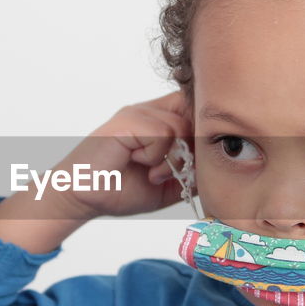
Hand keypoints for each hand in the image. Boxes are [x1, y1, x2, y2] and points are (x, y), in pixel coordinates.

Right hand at [49, 90, 196, 219]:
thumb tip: (222, 164)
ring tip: (154, 173)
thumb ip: (193, 171)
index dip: (203, 129)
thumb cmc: (120, 189)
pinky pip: (161, 133)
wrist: (83, 197)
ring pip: (179, 125)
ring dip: (172, 157)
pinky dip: (155, 156)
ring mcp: (136, 113)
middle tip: (175, 171)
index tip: (196, 158)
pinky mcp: (126, 121)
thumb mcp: (168, 183)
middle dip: (193, 146)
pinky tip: (140, 165)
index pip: (194, 108)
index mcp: (159, 120)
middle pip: (193, 111)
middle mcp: (149, 111)